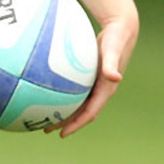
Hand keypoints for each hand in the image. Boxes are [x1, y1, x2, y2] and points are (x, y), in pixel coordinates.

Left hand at [46, 9, 137, 136]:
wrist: (120, 29)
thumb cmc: (116, 39)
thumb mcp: (113, 50)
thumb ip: (111, 63)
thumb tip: (115, 77)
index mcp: (106, 90)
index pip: (90, 113)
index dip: (76, 124)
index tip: (62, 133)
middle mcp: (100, 90)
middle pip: (80, 112)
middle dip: (64, 122)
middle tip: (45, 129)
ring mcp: (94, 84)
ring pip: (76, 103)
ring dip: (62, 111)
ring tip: (43, 116)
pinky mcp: (88, 76)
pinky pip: (74, 90)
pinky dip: (61, 95)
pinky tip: (45, 92)